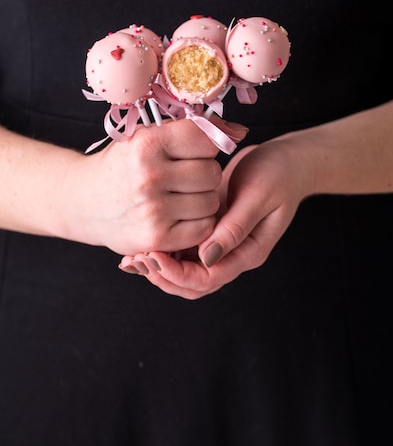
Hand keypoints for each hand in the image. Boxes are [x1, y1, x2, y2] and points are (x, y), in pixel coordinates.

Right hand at [65, 118, 235, 254]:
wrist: (84, 202)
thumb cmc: (122, 166)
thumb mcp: (147, 137)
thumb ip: (192, 131)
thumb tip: (239, 132)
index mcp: (147, 144)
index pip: (206, 138)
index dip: (208, 144)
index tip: (197, 150)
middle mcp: (149, 176)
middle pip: (212, 173)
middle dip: (205, 173)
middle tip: (184, 176)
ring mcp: (153, 210)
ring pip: (211, 202)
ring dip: (203, 199)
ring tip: (181, 195)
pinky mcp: (157, 237)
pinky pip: (203, 228)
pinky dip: (198, 222)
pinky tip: (180, 214)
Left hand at [120, 139, 310, 298]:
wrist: (288, 161)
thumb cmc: (278, 173)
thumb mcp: (258, 195)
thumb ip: (235, 227)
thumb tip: (206, 257)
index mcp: (248, 252)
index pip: (208, 278)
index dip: (177, 273)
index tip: (154, 255)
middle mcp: (233, 254)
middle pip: (192, 284)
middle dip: (162, 276)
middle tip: (136, 259)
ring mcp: (220, 244)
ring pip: (185, 270)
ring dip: (159, 267)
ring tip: (133, 256)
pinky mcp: (210, 229)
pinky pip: (184, 249)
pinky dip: (164, 250)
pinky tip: (144, 241)